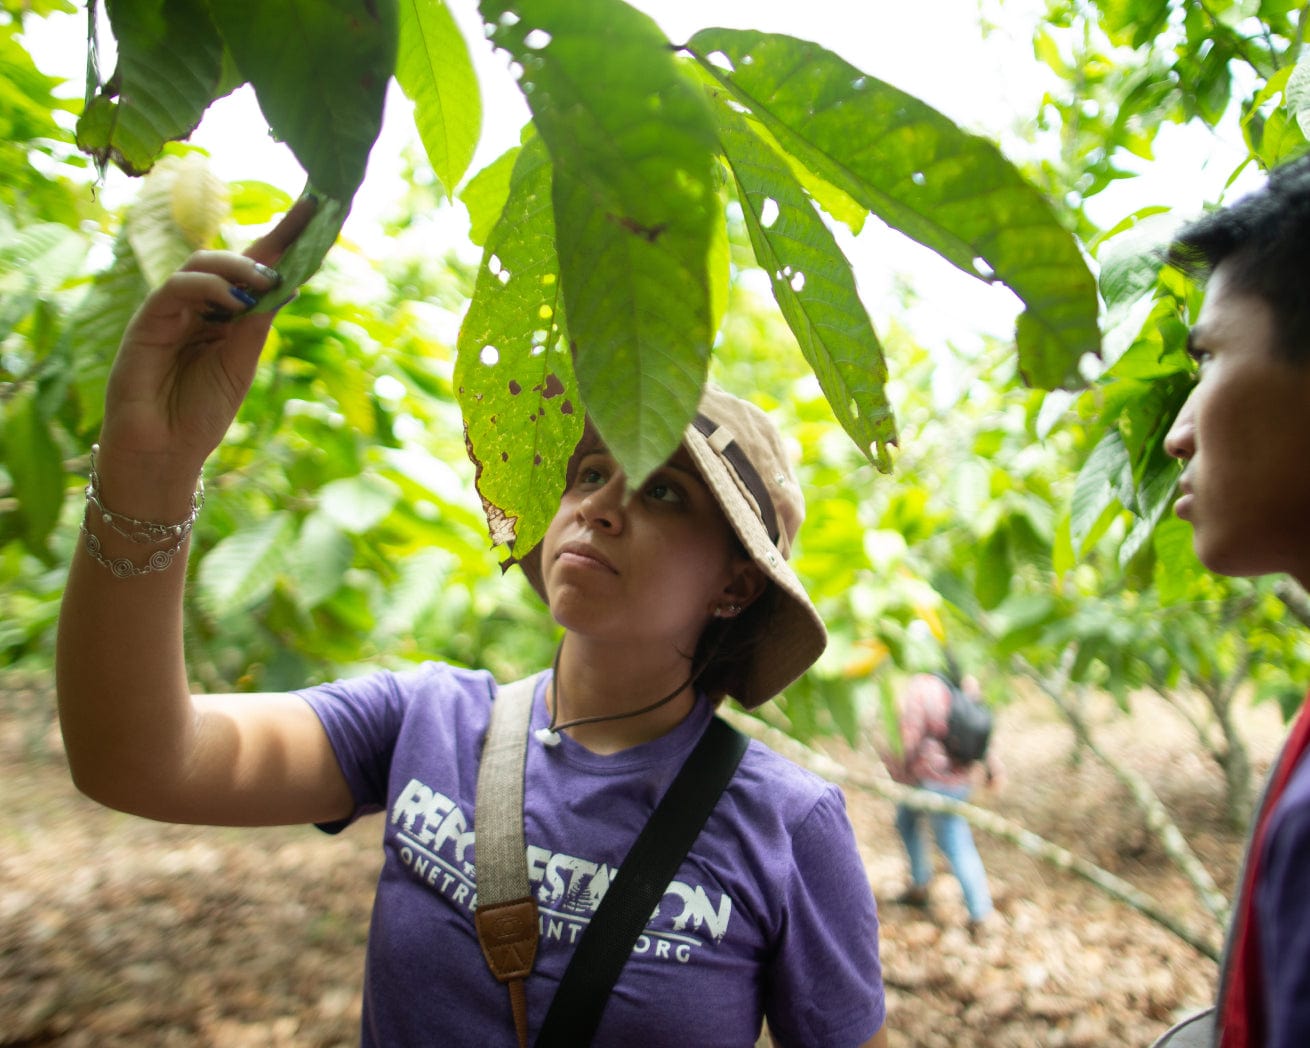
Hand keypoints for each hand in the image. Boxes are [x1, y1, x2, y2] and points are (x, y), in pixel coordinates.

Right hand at [98, 197, 315, 487]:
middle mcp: (199, 307)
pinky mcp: (146, 322)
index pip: (256, 272)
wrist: (164, 452)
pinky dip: (207, 288)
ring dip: (239, 267)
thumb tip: (287, 285)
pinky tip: (234, 302)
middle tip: (304, 231)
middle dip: (270, 241)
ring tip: (268, 282)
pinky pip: (176, 289)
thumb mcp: (240, 365)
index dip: (284, 240)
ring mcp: (171, 312)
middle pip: (231, 259)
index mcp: (225, 317)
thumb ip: (255, 325)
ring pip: (202, 265)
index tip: (318, 211)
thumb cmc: (200, 413)